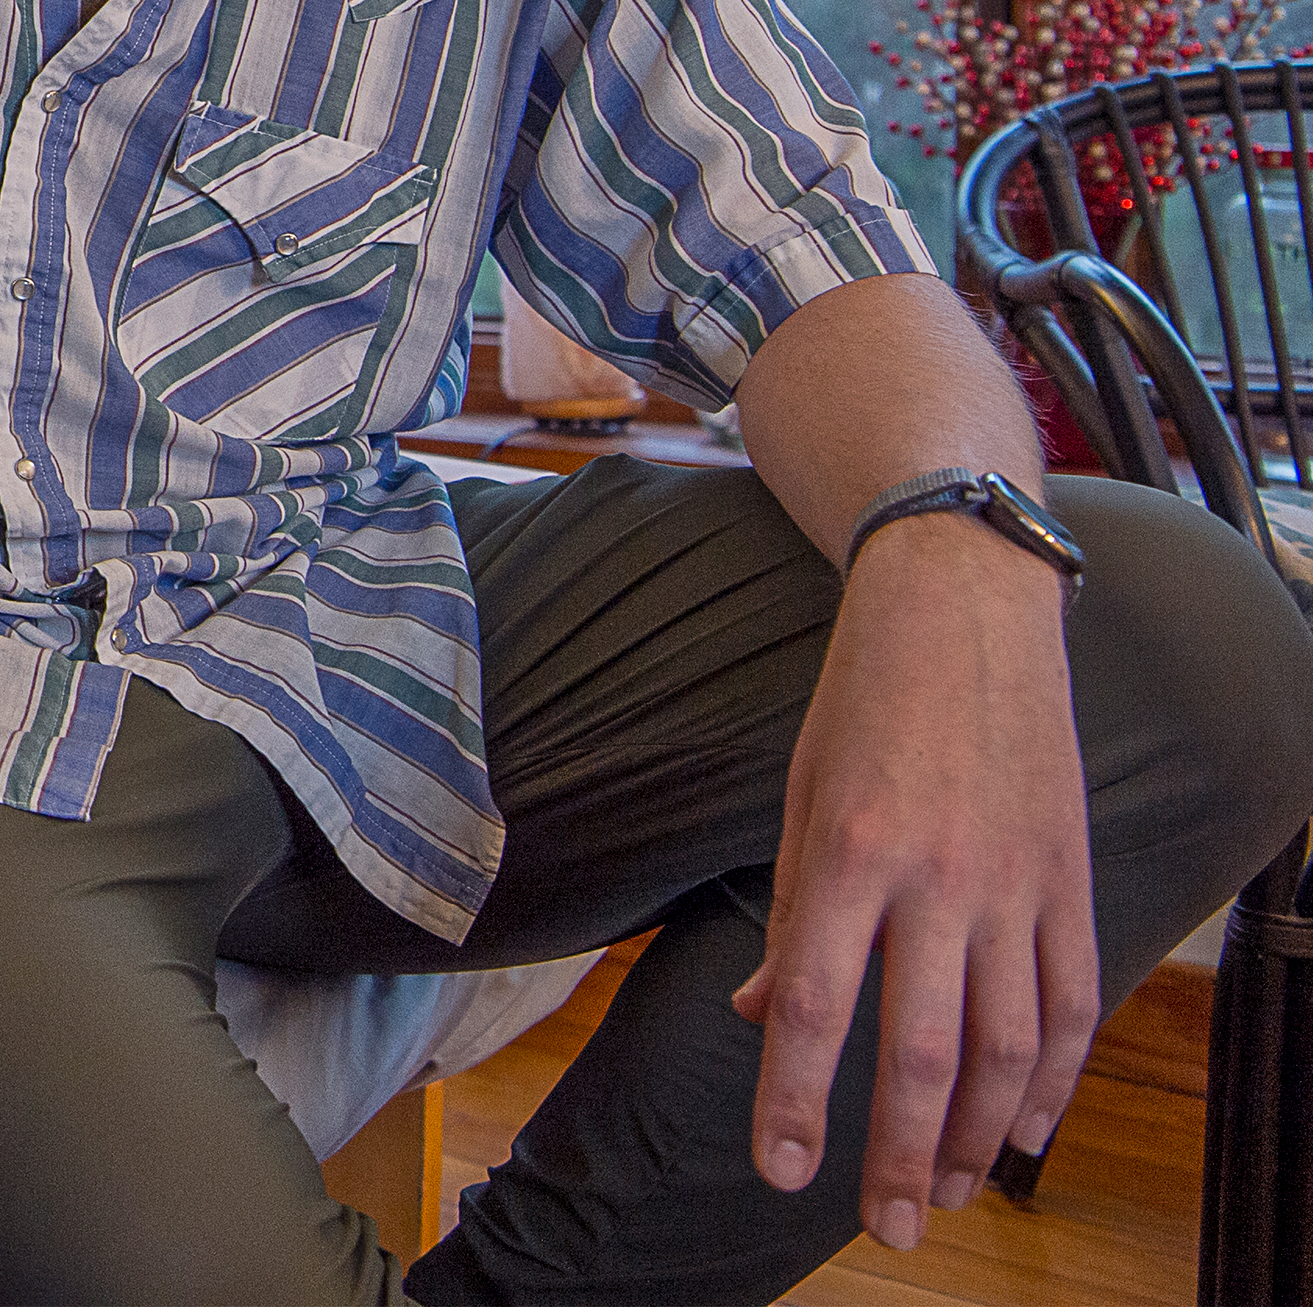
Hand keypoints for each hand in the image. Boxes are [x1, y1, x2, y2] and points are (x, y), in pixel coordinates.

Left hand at [731, 518, 1097, 1250]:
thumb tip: (765, 1017)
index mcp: (850, 852)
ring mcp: (1017, 881)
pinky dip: (1053, 1077)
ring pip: (1009, 1044)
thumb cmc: (862, 704)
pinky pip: (1071, 1001)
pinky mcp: (1071, 877)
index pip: (817, 1007)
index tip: (782, 1170)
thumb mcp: (798, 799)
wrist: (963, 610)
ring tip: (945, 1189)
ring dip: (975, 1134)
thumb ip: (789, 915)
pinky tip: (1023, 1126)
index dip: (797, 1101)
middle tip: (885, 1227)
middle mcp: (938, 876)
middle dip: (897, 1154)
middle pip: (921, 1050)